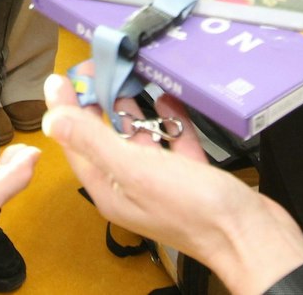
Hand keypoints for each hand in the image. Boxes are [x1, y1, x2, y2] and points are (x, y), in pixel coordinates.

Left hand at [42, 75, 302, 292]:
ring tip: (131, 75)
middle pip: (108, 138)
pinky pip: (175, 143)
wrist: (249, 234)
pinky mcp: (192, 176)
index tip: (63, 79)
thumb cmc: (193, 208)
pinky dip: (171, 122)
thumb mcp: (134, 169)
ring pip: (141, 139)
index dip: (67, 111)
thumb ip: (94, 141)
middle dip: (101, 104)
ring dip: (136, 110)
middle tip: (101, 68)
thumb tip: (52, 118)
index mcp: (110, 188)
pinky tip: (171, 100)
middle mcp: (132, 186)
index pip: (78, 144)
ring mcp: (163, 182)